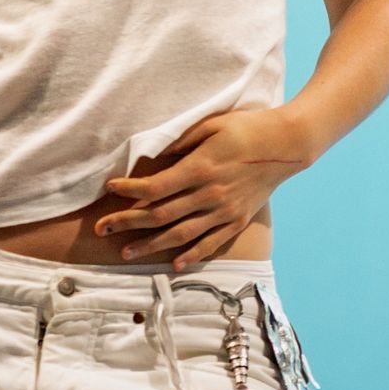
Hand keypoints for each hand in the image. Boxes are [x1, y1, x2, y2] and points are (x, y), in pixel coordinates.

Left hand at [94, 106, 314, 270]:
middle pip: (161, 214)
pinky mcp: (237, 220)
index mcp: (201, 168)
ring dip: (151, 244)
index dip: (130, 190)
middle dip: (127, 222)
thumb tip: (154, 155)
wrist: (287, 145)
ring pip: (181, 234)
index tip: (109, 188)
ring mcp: (224, 211)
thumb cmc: (246, 128)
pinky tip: (175, 264)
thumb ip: (182, 141)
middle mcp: (210, 194)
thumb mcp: (212, 124)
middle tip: (101, 229)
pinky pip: (211, 243)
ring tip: (126, 253)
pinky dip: (192, 255)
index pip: (157, 186)